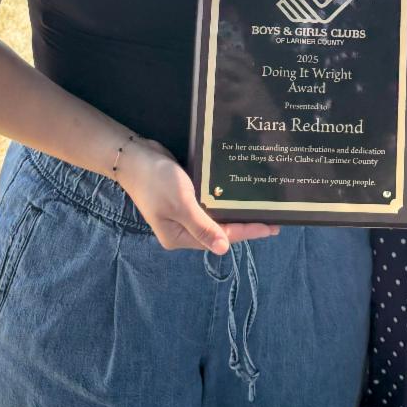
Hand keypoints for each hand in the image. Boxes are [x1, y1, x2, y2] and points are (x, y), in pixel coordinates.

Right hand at [122, 138, 278, 253]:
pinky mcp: (183, 199)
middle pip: (220, 230)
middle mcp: (182, 230)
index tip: (271, 228)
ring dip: (235, 213)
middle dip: (245, 225)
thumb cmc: (156, 180)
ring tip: (260, 210)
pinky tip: (237, 197)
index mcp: (179, 237)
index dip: (247, 232)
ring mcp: (182, 215)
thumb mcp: (181, 204)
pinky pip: (208, 205)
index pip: (221, 237)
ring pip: (215, 218)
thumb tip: (223, 249)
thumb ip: (203, 227)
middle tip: (272, 220)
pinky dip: (223, 202)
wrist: (134, 156)